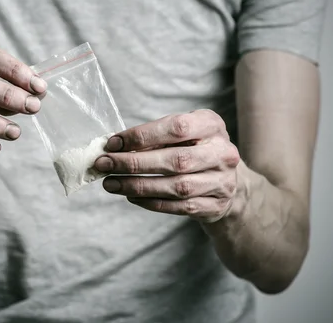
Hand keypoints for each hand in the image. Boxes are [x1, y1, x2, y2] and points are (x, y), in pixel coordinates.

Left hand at [94, 109, 240, 222]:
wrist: (228, 181)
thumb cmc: (195, 149)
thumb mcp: (183, 133)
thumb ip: (155, 137)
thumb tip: (115, 147)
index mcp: (212, 125)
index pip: (176, 128)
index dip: (142, 136)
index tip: (113, 143)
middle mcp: (222, 153)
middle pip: (175, 160)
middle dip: (134, 163)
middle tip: (104, 164)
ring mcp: (222, 182)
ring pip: (176, 187)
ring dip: (137, 185)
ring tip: (111, 183)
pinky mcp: (215, 206)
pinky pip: (179, 207)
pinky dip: (151, 202)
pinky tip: (130, 196)